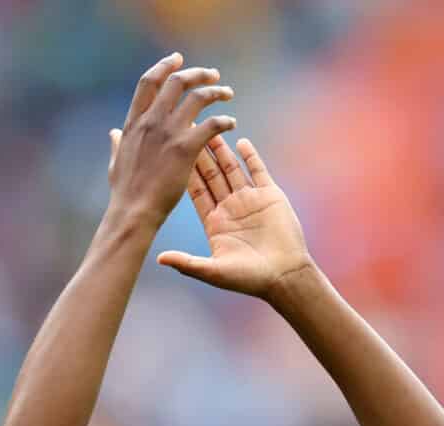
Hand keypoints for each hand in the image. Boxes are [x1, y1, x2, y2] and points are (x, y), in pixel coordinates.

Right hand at [105, 53, 234, 229]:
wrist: (133, 211)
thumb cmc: (124, 192)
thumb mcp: (115, 161)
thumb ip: (116, 142)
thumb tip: (113, 132)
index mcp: (134, 121)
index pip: (149, 81)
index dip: (164, 66)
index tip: (177, 58)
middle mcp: (152, 121)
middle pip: (177, 82)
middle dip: (197, 73)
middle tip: (212, 74)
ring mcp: (169, 133)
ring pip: (198, 97)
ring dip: (216, 91)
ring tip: (227, 94)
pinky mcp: (186, 148)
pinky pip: (212, 124)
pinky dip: (224, 119)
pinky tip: (231, 123)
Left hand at [158, 135, 314, 298]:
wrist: (285, 277)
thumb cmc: (249, 279)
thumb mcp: (213, 271)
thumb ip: (187, 262)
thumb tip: (158, 258)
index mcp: (214, 222)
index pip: (196, 190)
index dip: (184, 171)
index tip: (170, 152)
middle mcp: (230, 208)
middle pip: (211, 174)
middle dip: (198, 153)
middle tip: (186, 130)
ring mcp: (250, 200)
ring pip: (232, 169)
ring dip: (222, 150)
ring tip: (210, 128)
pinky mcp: (270, 196)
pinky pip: (258, 171)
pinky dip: (250, 156)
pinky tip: (241, 140)